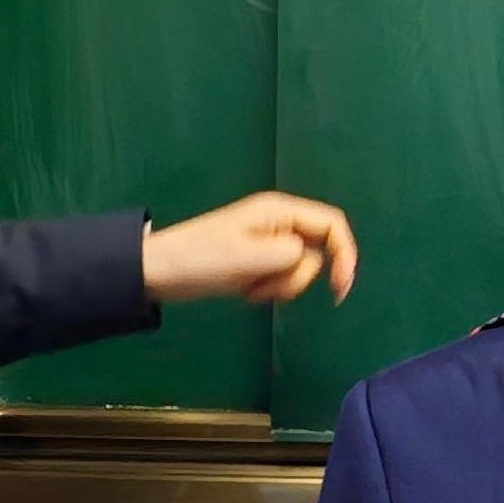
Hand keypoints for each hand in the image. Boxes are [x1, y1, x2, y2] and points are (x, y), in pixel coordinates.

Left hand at [142, 191, 357, 305]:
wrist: (158, 271)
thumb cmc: (202, 259)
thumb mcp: (251, 257)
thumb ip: (293, 256)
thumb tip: (312, 260)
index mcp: (281, 211)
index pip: (333, 225)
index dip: (345, 255)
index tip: (339, 290)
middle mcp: (280, 223)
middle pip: (317, 251)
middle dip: (297, 278)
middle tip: (264, 289)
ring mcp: (268, 242)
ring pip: (300, 269)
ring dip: (280, 286)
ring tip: (248, 289)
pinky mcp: (257, 261)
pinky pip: (282, 277)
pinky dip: (269, 289)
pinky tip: (243, 291)